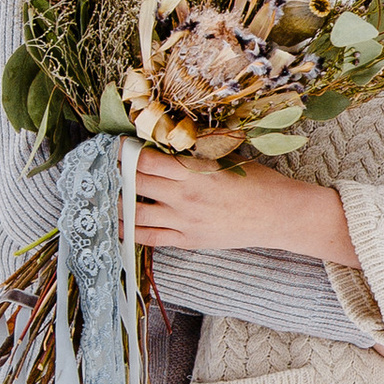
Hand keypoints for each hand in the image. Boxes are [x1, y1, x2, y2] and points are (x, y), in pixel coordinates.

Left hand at [127, 144, 353, 262]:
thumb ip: (194, 155)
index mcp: (193, 170)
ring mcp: (184, 221)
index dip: (126, 152)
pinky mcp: (188, 240)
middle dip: (117, 174)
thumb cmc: (257, 182)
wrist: (278, 215)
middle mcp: (183, 196)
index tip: (117, 147)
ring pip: (135, 212)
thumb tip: (165, 144)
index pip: (145, 159)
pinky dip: (130, 231)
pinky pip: (150, 237)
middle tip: (105, 168)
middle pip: (135, 182)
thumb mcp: (225, 159)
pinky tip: (119, 224)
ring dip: (117, 203)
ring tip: (109, 195)